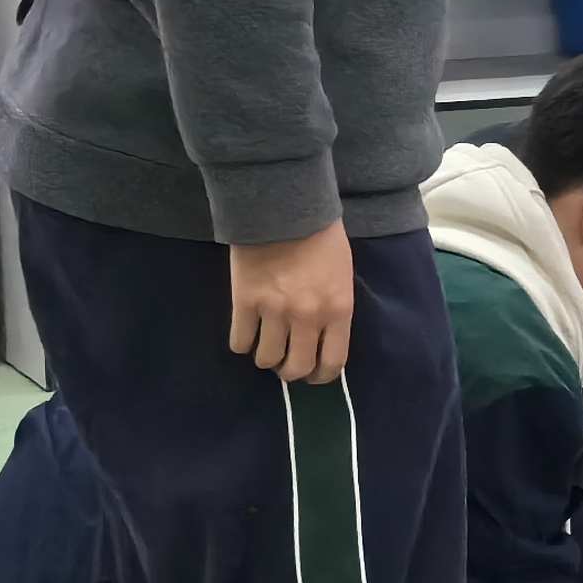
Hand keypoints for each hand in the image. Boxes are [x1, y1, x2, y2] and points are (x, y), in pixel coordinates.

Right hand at [226, 223, 355, 382]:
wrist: (283, 207)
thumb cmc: (320, 237)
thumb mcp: (342, 275)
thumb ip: (334, 309)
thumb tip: (321, 340)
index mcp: (338, 310)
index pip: (332, 363)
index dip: (320, 376)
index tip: (312, 374)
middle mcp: (308, 317)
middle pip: (296, 368)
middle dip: (290, 372)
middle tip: (285, 364)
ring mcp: (274, 311)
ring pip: (265, 359)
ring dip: (265, 357)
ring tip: (265, 345)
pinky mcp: (244, 302)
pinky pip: (240, 342)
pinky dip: (242, 342)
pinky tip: (247, 332)